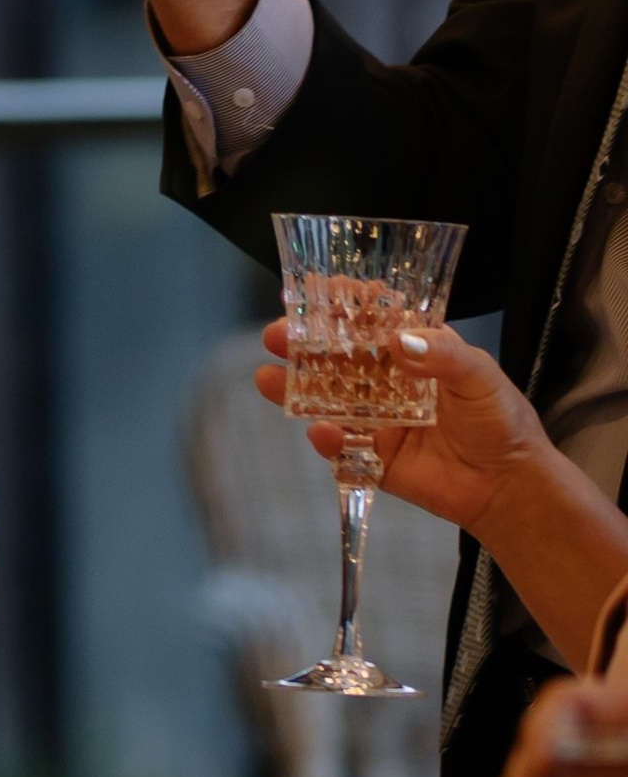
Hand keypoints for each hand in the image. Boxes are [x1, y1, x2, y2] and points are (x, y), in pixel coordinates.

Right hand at [257, 314, 545, 533]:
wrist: (509, 486)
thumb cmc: (500, 420)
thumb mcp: (480, 375)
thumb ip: (443, 355)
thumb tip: (398, 341)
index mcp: (414, 351)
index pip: (372, 319)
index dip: (345, 303)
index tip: (320, 290)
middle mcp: (388, 381)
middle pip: (336, 356)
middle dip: (302, 343)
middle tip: (276, 334)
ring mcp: (377, 419)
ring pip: (327, 399)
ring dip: (295, 388)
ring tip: (267, 379)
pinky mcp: (374, 457)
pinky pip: (341, 446)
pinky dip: (326, 439)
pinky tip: (321, 433)